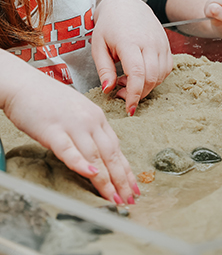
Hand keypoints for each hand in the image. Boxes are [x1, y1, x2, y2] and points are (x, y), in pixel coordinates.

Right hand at [2, 55, 137, 204]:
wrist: (23, 85)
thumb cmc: (47, 100)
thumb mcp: (76, 112)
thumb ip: (88, 131)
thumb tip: (98, 156)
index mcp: (96, 116)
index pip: (116, 147)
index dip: (126, 169)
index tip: (133, 187)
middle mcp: (89, 120)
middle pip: (110, 154)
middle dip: (121, 180)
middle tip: (129, 201)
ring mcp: (72, 125)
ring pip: (94, 156)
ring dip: (106, 180)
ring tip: (114, 199)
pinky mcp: (53, 130)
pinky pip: (69, 150)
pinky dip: (81, 163)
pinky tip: (91, 175)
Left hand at [92, 0, 172, 115]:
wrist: (126, 4)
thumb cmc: (108, 26)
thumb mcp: (98, 46)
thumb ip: (104, 69)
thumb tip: (108, 90)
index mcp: (129, 41)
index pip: (137, 74)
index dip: (134, 95)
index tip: (128, 109)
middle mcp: (149, 42)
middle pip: (151, 77)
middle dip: (139, 94)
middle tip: (121, 93)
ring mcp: (160, 42)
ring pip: (161, 75)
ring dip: (147, 86)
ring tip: (128, 80)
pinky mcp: (166, 44)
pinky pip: (167, 68)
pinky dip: (156, 78)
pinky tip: (141, 74)